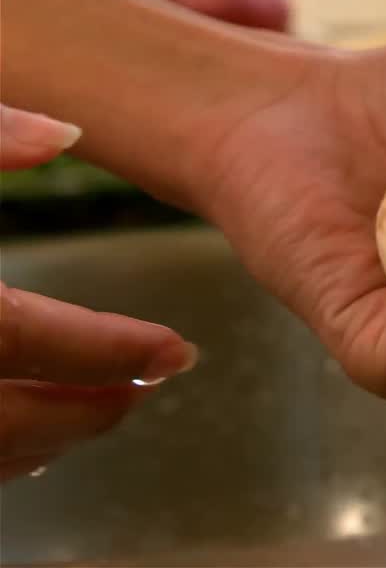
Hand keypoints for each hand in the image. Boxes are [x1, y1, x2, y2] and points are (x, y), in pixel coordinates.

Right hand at [0, 105, 197, 481]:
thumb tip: (67, 133)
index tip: (178, 351)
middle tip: (149, 384)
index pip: (21, 337)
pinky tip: (36, 409)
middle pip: (5, 420)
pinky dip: (3, 441)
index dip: (108, 349)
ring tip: (106, 398)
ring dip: (47, 431)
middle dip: (87, 408)